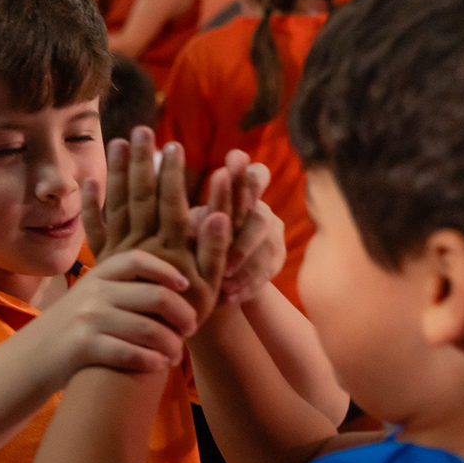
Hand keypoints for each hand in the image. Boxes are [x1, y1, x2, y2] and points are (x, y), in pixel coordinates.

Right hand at [31, 248, 199, 388]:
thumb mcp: (91, 294)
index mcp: (99, 274)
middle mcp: (95, 292)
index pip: (139, 260)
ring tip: (178, 354)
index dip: (167, 270)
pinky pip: (130, 353)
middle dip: (182, 314)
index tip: (185, 285)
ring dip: (172, 344)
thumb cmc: (73, 325)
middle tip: (191, 328)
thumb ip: (121, 284)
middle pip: (155, 296)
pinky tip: (160, 365)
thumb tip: (170, 279)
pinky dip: (151, 361)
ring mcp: (88, 319)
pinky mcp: (83, 347)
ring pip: (149, 328)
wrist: (34, 356)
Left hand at [84, 128, 230, 325]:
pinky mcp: (105, 262)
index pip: (171, 203)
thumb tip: (217, 213)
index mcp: (172, 249)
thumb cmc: (189, 313)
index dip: (172, 175)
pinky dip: (90, 205)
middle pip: (142, 197)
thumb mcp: (211, 285)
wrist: (150, 344)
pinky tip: (89, 180)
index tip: (172, 145)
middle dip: (142, 161)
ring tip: (117, 142)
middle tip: (140, 130)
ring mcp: (121, 253)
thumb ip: (214, 248)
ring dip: (118, 173)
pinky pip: (95, 230)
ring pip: (118, 206)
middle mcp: (144, 246)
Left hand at [199, 149, 286, 303]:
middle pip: (259, 216)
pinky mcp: (276, 258)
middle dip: (244, 240)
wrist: (216, 276)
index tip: (233, 164)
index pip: (253, 175)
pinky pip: (266, 272)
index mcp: (241, 193)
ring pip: (265, 247)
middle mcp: (259, 208)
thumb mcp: (191, 228)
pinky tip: (229, 298)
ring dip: (244, 266)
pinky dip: (246, 286)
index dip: (246, 172)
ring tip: (223, 281)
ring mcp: (272, 233)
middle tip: (225, 258)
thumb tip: (187, 218)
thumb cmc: (196, 240)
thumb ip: (193, 219)